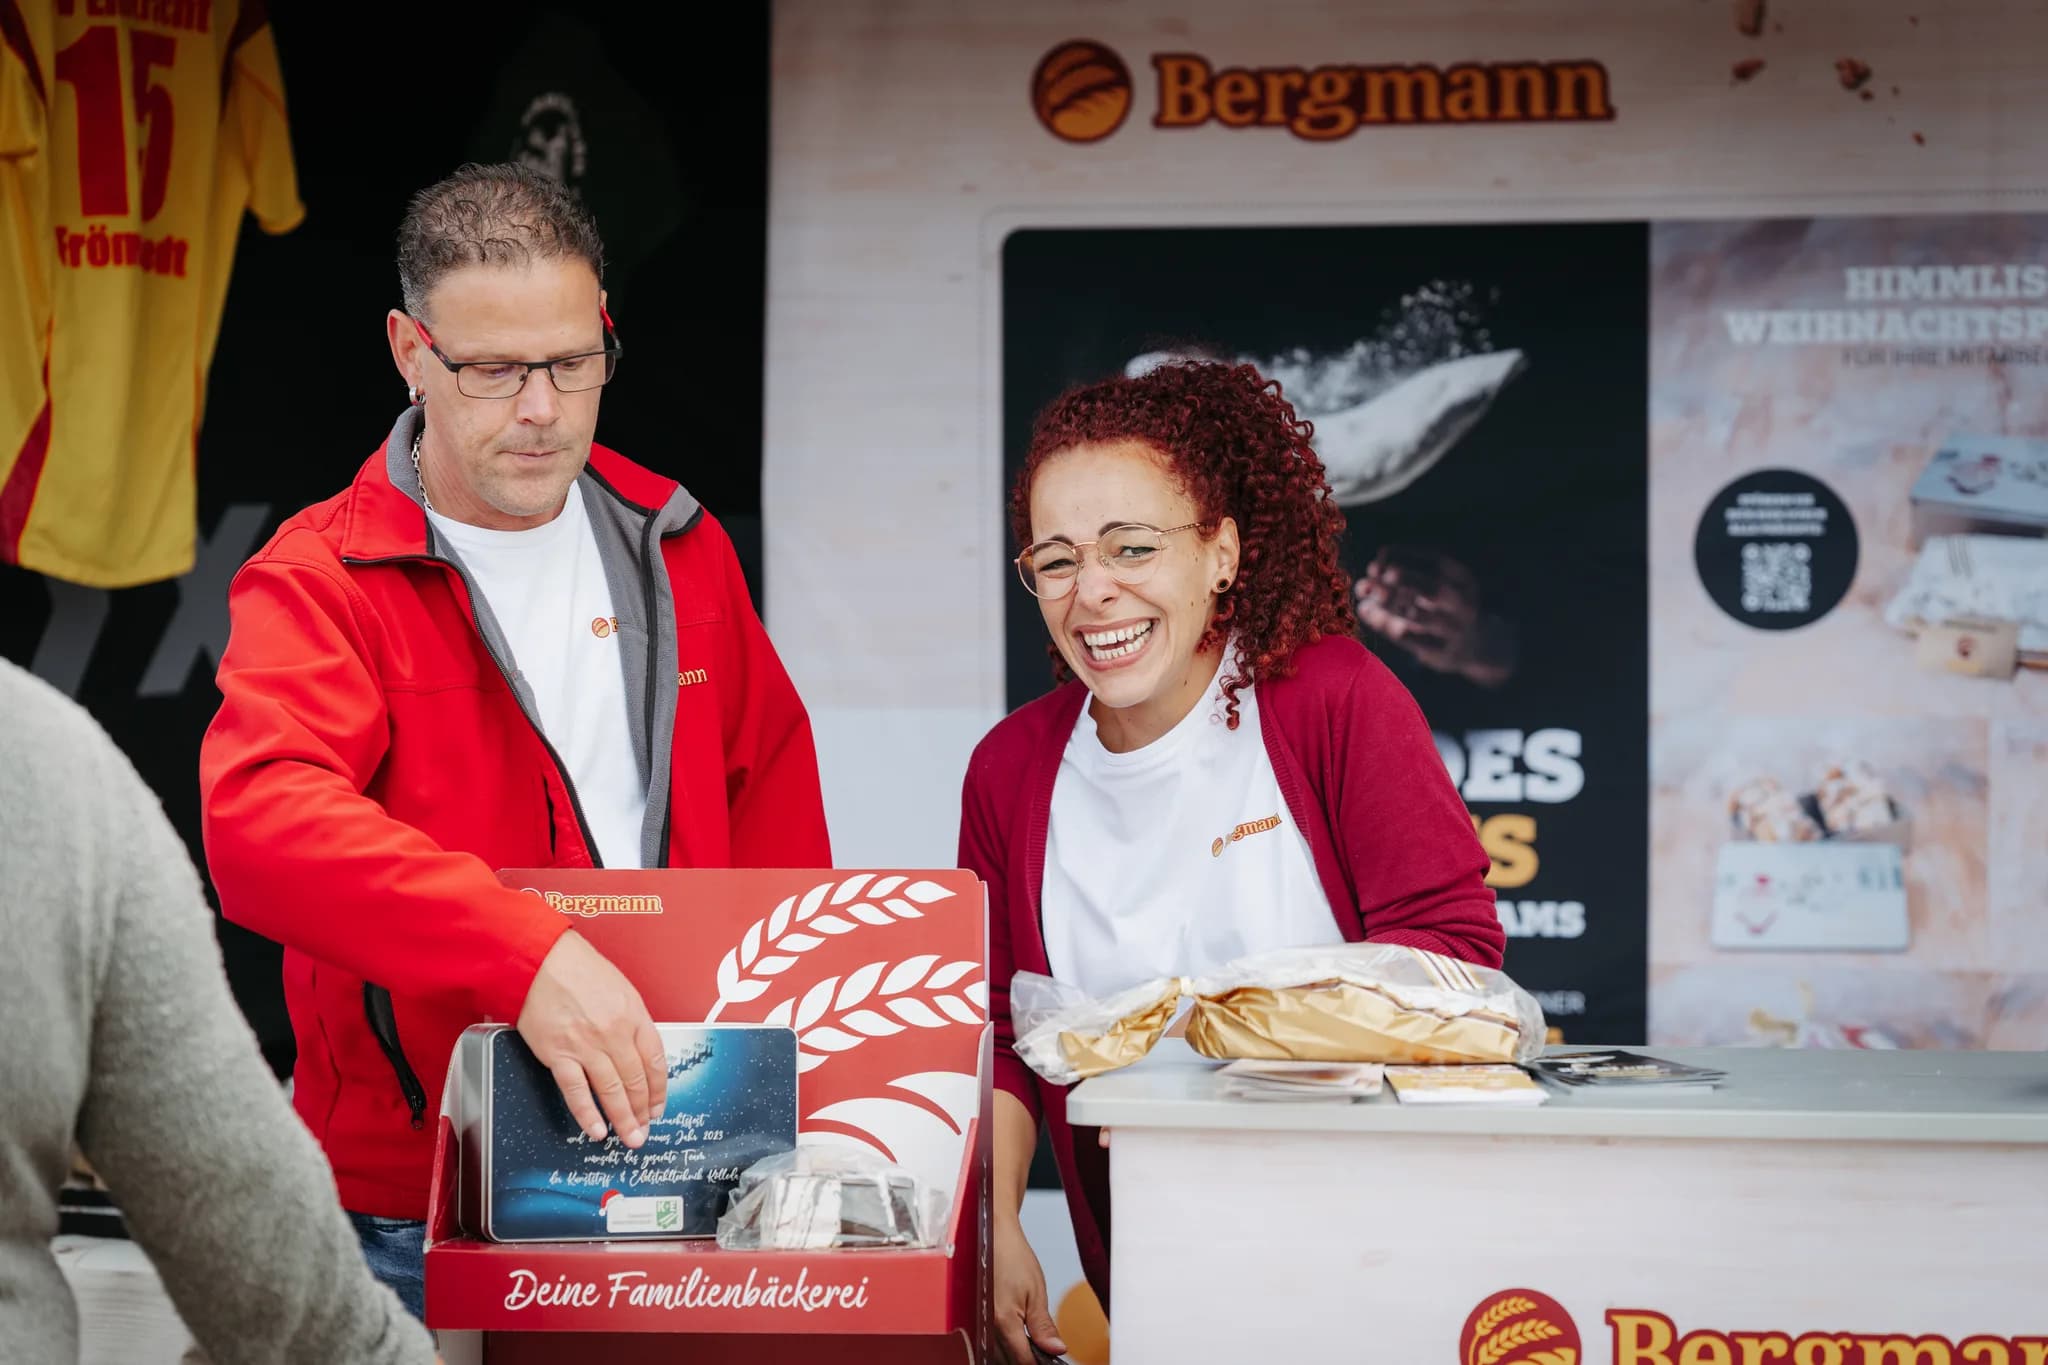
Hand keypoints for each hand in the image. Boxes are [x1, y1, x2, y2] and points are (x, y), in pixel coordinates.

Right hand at [515, 930, 667, 1146]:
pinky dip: (588, 1114)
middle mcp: (614, 1032)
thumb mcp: (621, 989)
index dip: (659, 1089)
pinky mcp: (558, 1053)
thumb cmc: (578, 969)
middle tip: (645, 1130)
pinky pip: (577, 1091)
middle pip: (636, 1080)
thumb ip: (632, 1021)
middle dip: (643, 1111)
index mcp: (634, 1015)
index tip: (658, 1105)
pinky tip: (597, 1129)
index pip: (655, 1061)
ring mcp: (586, 1045)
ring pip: (611, 1090)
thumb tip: (638, 1052)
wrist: (541, 960)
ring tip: (629, 1137)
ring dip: (623, 1118)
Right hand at [994, 1214, 1066, 1364]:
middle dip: (1025, 1360)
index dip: (1039, 1363)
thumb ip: (1043, 1325)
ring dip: (1012, 1355)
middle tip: (1042, 1350)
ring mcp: (979, 1322)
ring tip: (1029, 1344)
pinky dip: (1002, 1346)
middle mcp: (987, 1326)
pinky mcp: (976, 1318)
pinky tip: (1013, 1339)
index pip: (1023, 1359)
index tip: (1051, 1360)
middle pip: (1007, 1361)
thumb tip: (1056, 1349)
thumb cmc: (1012, 1256)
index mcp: (1004, 1321)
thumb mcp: (1036, 1291)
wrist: (992, 1236)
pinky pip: (988, 1343)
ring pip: (996, 1356)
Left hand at [1353, 547, 1514, 686]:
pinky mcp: (1440, 651)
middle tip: (1372, 570)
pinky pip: (1410, 638)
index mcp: (1462, 579)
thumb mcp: (1429, 586)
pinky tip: (1367, 612)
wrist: (1471, 646)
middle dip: (1402, 577)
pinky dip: (1384, 623)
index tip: (1379, 555)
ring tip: (1363, 590)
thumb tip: (1364, 581)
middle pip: (1434, 588)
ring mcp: (1452, 630)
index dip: (1405, 556)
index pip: (1435, 562)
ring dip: (1386, 601)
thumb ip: (1400, 578)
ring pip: (1418, 615)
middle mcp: (1462, 604)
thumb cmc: (1439, 607)